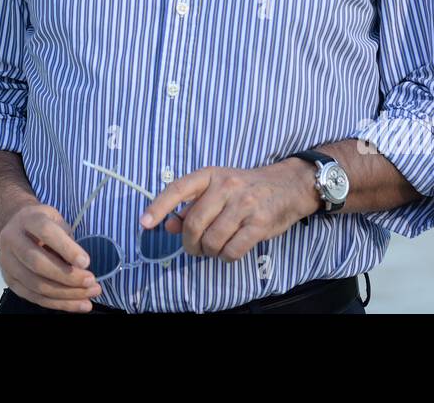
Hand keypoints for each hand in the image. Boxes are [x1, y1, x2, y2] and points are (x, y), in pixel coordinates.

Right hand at [0, 203, 102, 312]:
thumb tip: (81, 267)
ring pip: (36, 285)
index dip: (66, 248)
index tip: (86, 262)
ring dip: (66, 294)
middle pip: (38, 263)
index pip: (46, 232)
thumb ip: (67, 239)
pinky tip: (77, 304)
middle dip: (68, 277)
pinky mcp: (9, 281)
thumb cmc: (42, 223)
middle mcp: (12, 240)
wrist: (16, 227)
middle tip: (91, 282)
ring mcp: (7, 263)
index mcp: (27, 219)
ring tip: (89, 296)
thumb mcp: (56, 220)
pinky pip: (34, 297)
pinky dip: (58, 304)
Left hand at [140, 159, 318, 261]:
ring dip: (208, 251)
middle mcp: (226, 186)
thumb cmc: (246, 188)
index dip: (159, 207)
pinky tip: (229, 250)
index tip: (145, 223)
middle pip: (194, 224)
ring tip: (214, 248)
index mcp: (210, 175)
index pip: (178, 189)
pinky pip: (232, 251)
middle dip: (189, 243)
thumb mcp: (217, 188)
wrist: (288, 186)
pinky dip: (225, 257)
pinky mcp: (259, 224)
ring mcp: (244, 205)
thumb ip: (192, 205)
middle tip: (194, 248)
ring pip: (212, 240)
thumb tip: (167, 224)